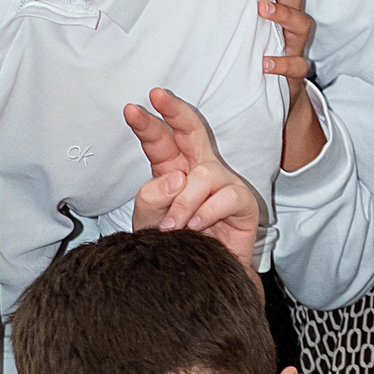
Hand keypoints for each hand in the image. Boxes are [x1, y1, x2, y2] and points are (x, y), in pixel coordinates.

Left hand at [125, 90, 263, 269]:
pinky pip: (226, 197)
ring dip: (184, 202)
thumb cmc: (175, 244)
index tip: (131, 109)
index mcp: (173, 170)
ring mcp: (223, 184)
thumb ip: (151, 199)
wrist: (201, 277)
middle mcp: (199, 170)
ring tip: (173, 226)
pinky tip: (196, 227)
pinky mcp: (242, 203)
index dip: (147, 124)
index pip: (160, 141)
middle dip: (176, 111)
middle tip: (158, 96)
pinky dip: (206, 213)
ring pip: (204, 174)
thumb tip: (175, 178)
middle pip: (192, 131)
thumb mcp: (149, 223)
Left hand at [247, 0, 326, 172]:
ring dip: (283, 13)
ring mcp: (296, 46)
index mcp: (283, 4)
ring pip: (302, 23)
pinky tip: (265, 62)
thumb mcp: (250, 22)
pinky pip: (296, 66)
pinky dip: (282, 63)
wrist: (279, 95)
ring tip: (262, 8)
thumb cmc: (260, 50)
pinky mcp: (295, 74)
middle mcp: (292, 22)